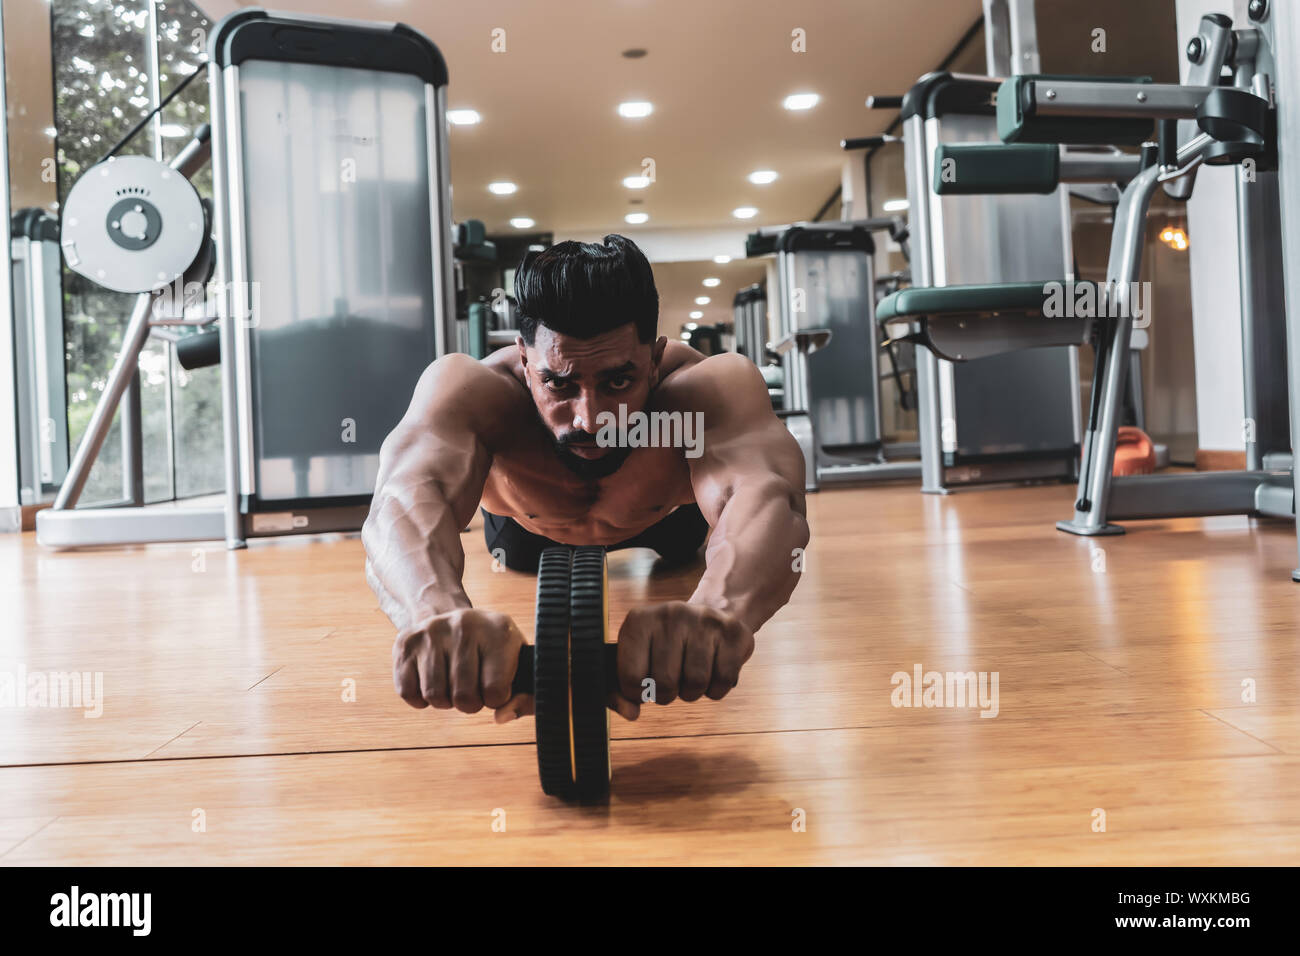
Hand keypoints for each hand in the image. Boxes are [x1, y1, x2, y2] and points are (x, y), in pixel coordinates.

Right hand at [391, 608, 531, 722]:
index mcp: (499, 630)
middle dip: (469, 703)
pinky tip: (431, 679)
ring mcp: (432, 632)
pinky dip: (420, 698)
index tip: (494, 686)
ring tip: (452, 682)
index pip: (496, 691)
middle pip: (464, 696)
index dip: (495, 699)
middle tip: (471, 688)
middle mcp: (465, 625)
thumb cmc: (488, 648)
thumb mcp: (514, 662)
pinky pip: (408, 693)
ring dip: (445, 701)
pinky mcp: (406, 643)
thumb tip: (502, 717)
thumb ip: (523, 697)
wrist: (447, 615)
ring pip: (435, 696)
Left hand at [612, 601, 754, 719]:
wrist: (714, 611)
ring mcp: (703, 620)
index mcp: (639, 621)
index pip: (631, 677)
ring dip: (693, 691)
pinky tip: (712, 670)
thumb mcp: (637, 657)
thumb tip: (630, 714)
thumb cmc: (668, 644)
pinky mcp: (733, 632)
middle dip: (668, 693)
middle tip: (673, 678)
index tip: (645, 682)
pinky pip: (723, 681)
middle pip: (665, 684)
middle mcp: (670, 614)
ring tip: (691, 673)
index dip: (638, 692)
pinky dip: (716, 688)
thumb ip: (620, 691)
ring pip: (696, 684)